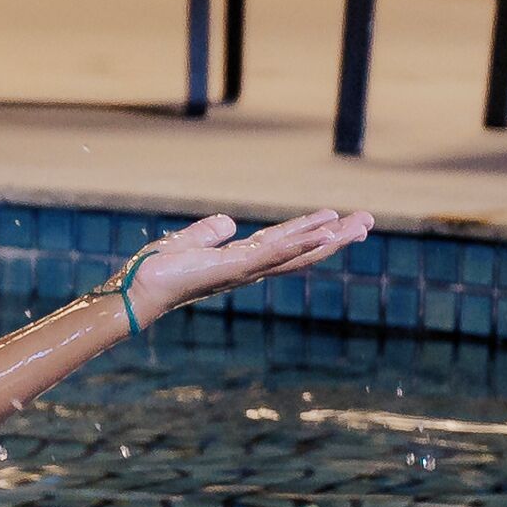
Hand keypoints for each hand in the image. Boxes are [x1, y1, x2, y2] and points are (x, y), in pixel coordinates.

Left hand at [124, 209, 372, 317]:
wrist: (138, 288)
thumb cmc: (157, 271)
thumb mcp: (188, 243)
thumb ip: (208, 234)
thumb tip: (227, 223)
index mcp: (241, 260)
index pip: (285, 244)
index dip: (312, 230)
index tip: (338, 218)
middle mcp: (250, 268)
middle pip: (302, 250)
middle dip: (335, 237)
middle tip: (367, 221)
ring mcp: (246, 270)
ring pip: (297, 254)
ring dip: (329, 239)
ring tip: (358, 225)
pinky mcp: (235, 269)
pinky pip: (273, 255)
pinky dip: (299, 245)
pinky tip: (322, 234)